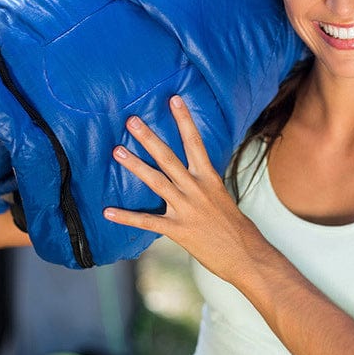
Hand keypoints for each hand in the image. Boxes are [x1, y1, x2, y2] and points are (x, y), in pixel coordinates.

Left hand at [104, 96, 261, 284]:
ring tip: (117, 150)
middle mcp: (196, 188)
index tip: (174, 99)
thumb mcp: (221, 194)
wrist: (246, 255)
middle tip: (131, 120)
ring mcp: (186, 209)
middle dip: (148, 137)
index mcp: (208, 177)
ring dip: (134, 165)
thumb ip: (203, 181)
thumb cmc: (234, 225)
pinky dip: (126, 217)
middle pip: (168, 157)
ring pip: (155, 181)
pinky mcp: (178, 230)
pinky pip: (147, 221)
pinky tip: (108, 211)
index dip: (184, 119)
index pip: (194, 141)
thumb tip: (190, 169)